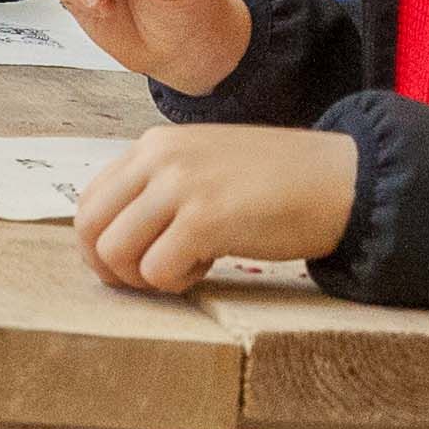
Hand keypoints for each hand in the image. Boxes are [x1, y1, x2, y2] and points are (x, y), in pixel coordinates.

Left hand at [74, 126, 365, 295]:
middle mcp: (160, 159)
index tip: (131, 263)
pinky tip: (209, 267)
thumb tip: (113, 237)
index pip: (89, 200)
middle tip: (147, 280)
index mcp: (155, 145)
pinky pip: (157, 272)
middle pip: (90, 228)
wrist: (339, 179)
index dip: (99, 244)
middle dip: (111, 268)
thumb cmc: (276, 182)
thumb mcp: (204, 165)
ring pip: (115, 253)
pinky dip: (177, 283)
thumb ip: (159, 188)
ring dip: (145, 277)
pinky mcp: (205, 220)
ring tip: (186, 268)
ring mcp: (180, 186)